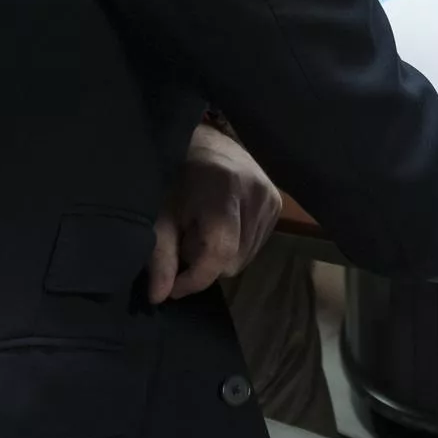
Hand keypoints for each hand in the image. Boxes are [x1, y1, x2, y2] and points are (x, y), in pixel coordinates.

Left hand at [149, 124, 281, 303]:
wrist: (207, 141)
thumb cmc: (176, 174)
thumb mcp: (159, 213)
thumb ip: (160, 255)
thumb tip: (159, 297)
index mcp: (224, 190)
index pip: (220, 252)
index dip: (194, 278)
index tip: (171, 286)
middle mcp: (256, 194)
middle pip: (232, 261)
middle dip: (204, 262)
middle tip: (185, 241)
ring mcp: (272, 198)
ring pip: (245, 258)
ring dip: (220, 255)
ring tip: (202, 229)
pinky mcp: (278, 203)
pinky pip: (255, 247)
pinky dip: (235, 246)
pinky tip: (221, 225)